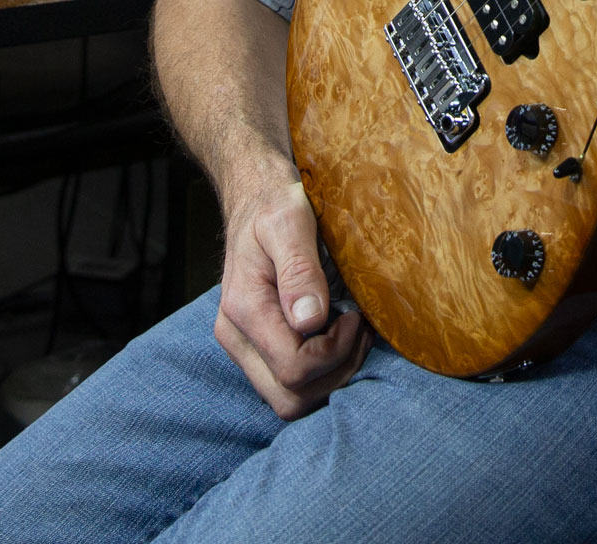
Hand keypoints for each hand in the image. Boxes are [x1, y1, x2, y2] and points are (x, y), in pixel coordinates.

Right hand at [210, 173, 369, 418]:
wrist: (255, 196)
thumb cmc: (274, 203)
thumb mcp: (290, 221)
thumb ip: (299, 270)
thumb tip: (310, 321)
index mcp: (244, 310)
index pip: (294, 369)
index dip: (335, 352)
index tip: (356, 316)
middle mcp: (237, 337)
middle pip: (290, 399)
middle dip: (336, 372)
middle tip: (359, 328)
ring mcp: (245, 346)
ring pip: (292, 399)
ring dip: (333, 375)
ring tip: (354, 330)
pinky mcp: (258, 346)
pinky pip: (292, 383)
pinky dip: (324, 371)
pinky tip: (341, 335)